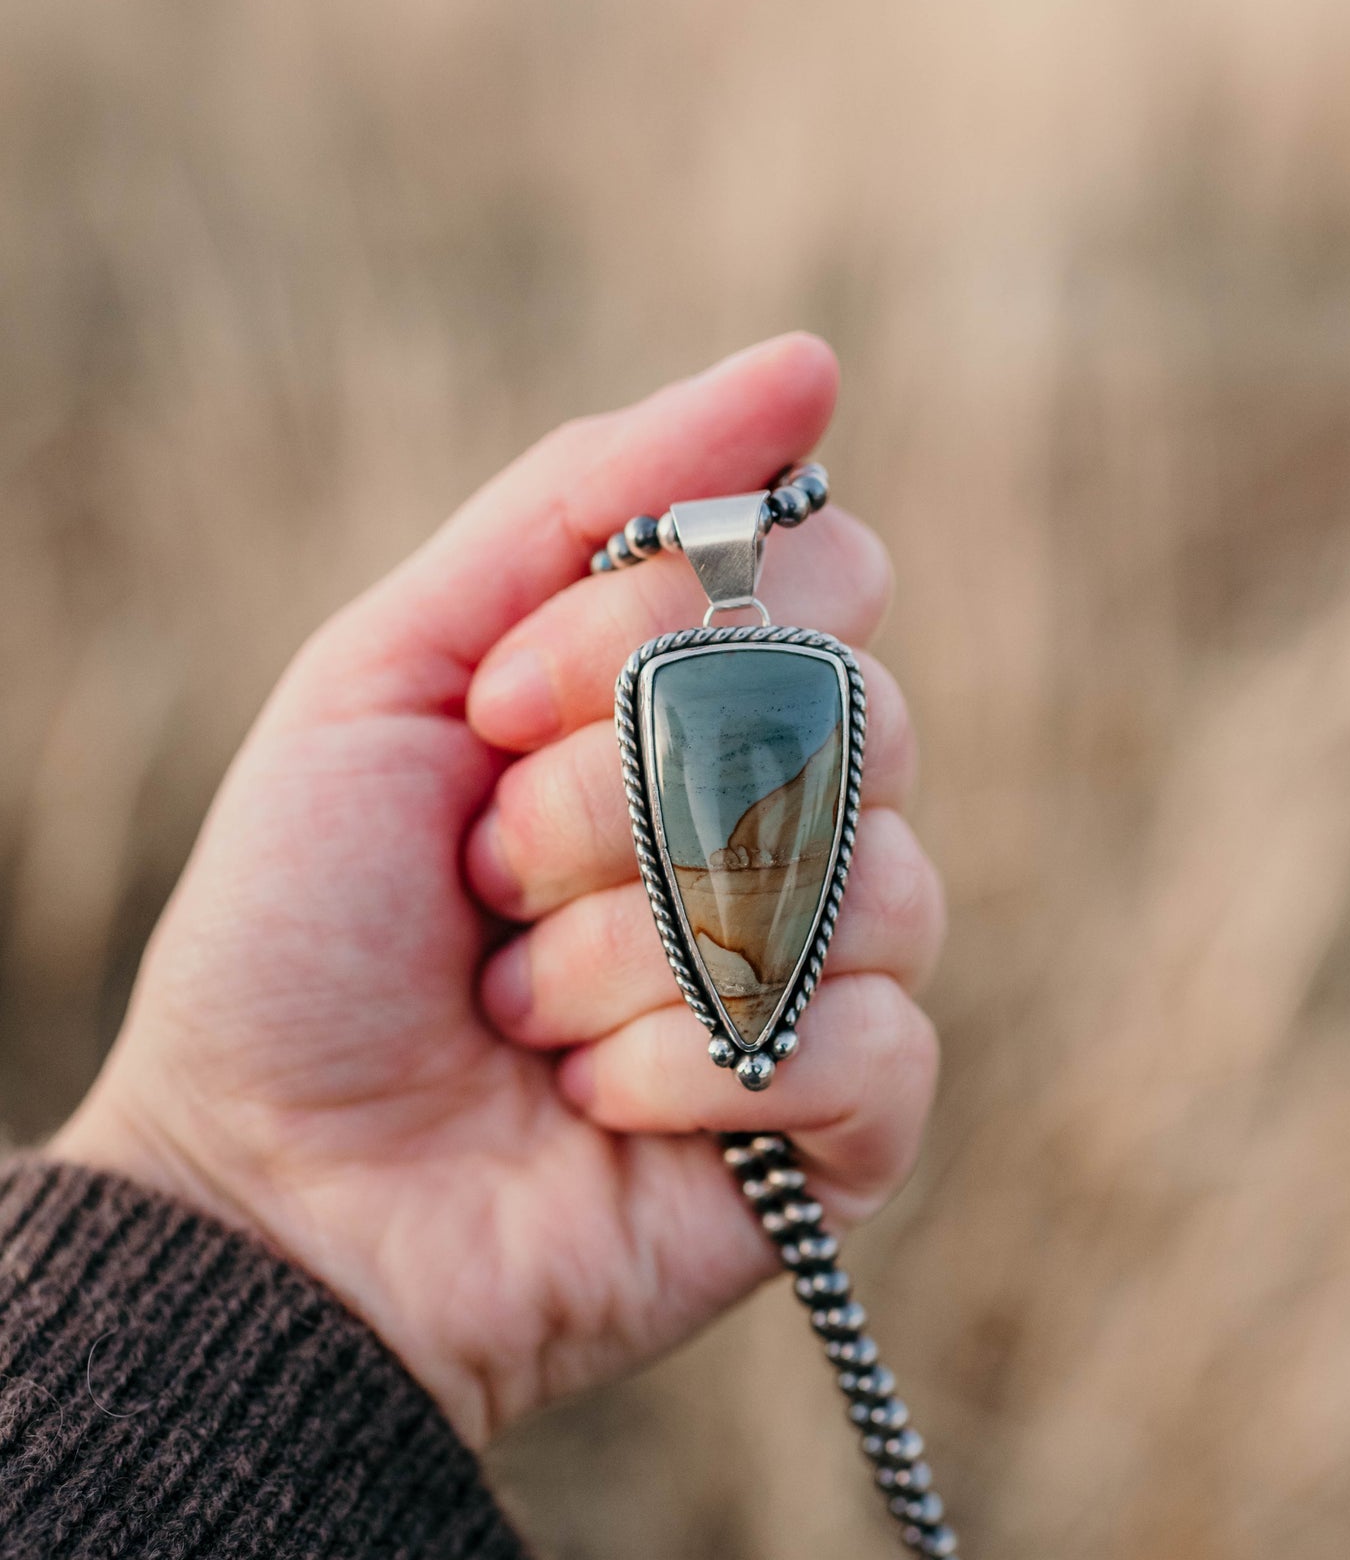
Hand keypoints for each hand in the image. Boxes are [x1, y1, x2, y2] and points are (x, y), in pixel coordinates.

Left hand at [52, 337, 943, 1450]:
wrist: (263, 1193)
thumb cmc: (304, 935)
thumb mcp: (396, 668)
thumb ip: (585, 503)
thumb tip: (812, 366)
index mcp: (694, 708)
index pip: (825, 573)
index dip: (656, 626)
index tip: (496, 708)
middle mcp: (785, 826)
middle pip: (860, 714)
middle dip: (624, 794)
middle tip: (484, 875)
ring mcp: (822, 981)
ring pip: (872, 884)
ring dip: (636, 947)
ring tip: (514, 1014)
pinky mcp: (841, 1134)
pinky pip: (877, 1050)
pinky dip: (698, 1076)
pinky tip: (593, 1109)